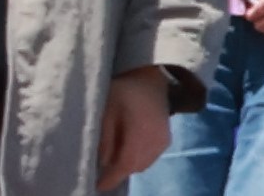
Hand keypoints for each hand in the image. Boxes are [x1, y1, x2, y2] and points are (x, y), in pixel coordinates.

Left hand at [100, 64, 172, 187]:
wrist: (150, 78)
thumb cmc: (123, 91)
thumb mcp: (106, 110)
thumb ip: (105, 137)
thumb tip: (102, 163)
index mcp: (142, 131)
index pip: (126, 163)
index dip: (111, 178)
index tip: (97, 185)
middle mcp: (157, 140)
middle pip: (135, 166)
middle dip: (118, 171)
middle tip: (101, 170)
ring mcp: (164, 141)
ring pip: (142, 164)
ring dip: (128, 165)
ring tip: (113, 160)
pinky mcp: (166, 140)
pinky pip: (149, 158)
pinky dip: (137, 159)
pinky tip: (127, 151)